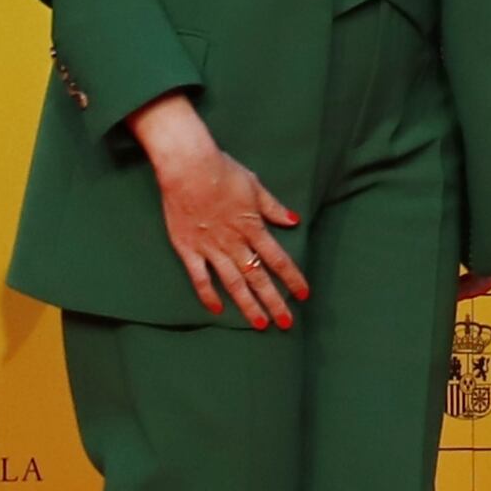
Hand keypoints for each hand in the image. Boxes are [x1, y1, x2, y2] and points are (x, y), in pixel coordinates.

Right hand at [131, 95, 309, 327]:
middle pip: (258, 277)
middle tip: (286, 323)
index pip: (278, 259)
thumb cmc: (221, 170)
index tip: (303, 295)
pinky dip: (208, 295)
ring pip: (233, 283)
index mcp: (252, 226)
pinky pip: (200, 278)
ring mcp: (210, 248)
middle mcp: (234, 242)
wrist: (186, 166)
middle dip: (274, 301)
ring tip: (260, 324)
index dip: (292, 278)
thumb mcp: (254, 186)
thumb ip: (273, 207)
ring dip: (248, 305)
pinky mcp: (188, 249)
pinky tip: (218, 310)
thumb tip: (294, 220)